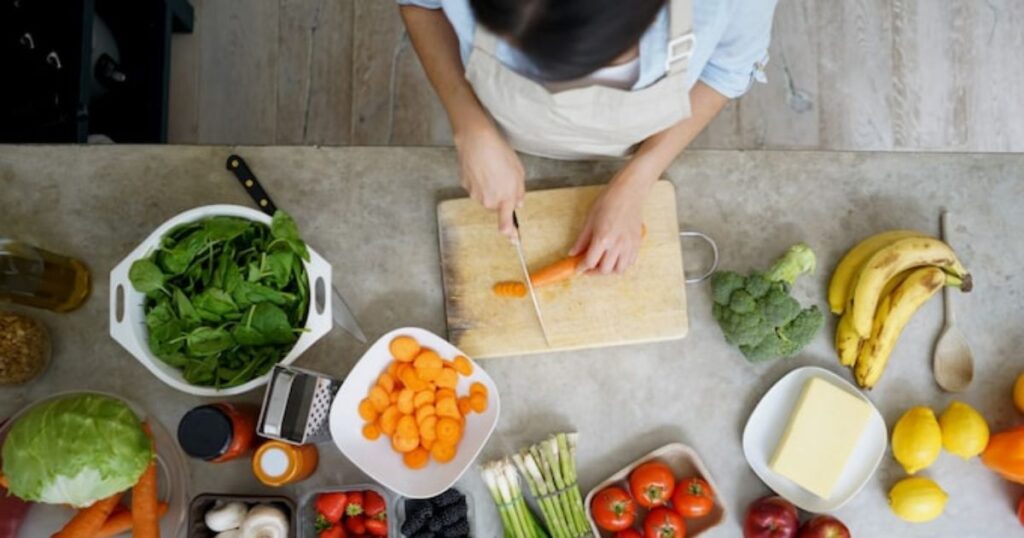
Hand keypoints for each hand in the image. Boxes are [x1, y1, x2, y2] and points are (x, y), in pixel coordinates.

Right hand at [454, 123, 524, 238]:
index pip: (506, 224)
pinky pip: (475, 188)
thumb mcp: (519, 172)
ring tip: (492, 168)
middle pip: (496, 206)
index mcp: (505, 198)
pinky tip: (482, 167)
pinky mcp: (465, 186)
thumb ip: (519, 192)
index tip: (514, 239)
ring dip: (490, 187)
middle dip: (500, 196)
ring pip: (486, 197)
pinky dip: (479, 180)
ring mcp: (475, 194)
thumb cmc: (500, 154)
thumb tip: (518, 203)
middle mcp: (489, 201)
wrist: (477, 141)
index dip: (511, 234)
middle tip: (503, 177)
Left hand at [569, 178, 647, 273]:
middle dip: (594, 272)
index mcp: (603, 239)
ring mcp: (629, 246)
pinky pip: (630, 263)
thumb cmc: (608, 202)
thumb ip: (581, 240)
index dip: (582, 268)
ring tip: (602, 263)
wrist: (628, 193)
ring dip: (609, 270)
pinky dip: (621, 264)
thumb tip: (572, 253)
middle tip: (588, 266)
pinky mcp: (637, 244)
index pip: (590, 262)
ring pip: (619, 270)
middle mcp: (617, 245)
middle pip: (605, 270)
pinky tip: (614, 257)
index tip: (578, 268)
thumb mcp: (589, 220)